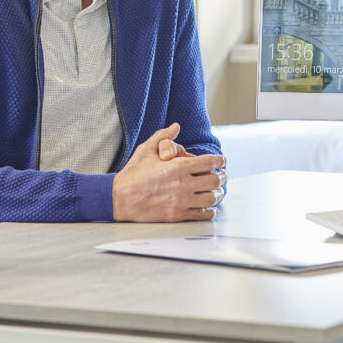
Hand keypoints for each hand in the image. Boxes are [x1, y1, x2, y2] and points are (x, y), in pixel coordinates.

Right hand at [112, 123, 226, 221]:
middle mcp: (183, 185)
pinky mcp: (178, 215)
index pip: (210, 162)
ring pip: (212, 198)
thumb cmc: (132, 174)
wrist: (119, 199)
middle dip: (222, 176)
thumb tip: (175, 127)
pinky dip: (210, 210)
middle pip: (215, 181)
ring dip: (217, 193)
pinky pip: (202, 214)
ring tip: (217, 190)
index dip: (220, 160)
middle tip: (222, 175)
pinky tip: (209, 207)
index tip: (222, 161)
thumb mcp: (146, 150)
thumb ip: (163, 137)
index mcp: (178, 167)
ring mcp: (181, 201)